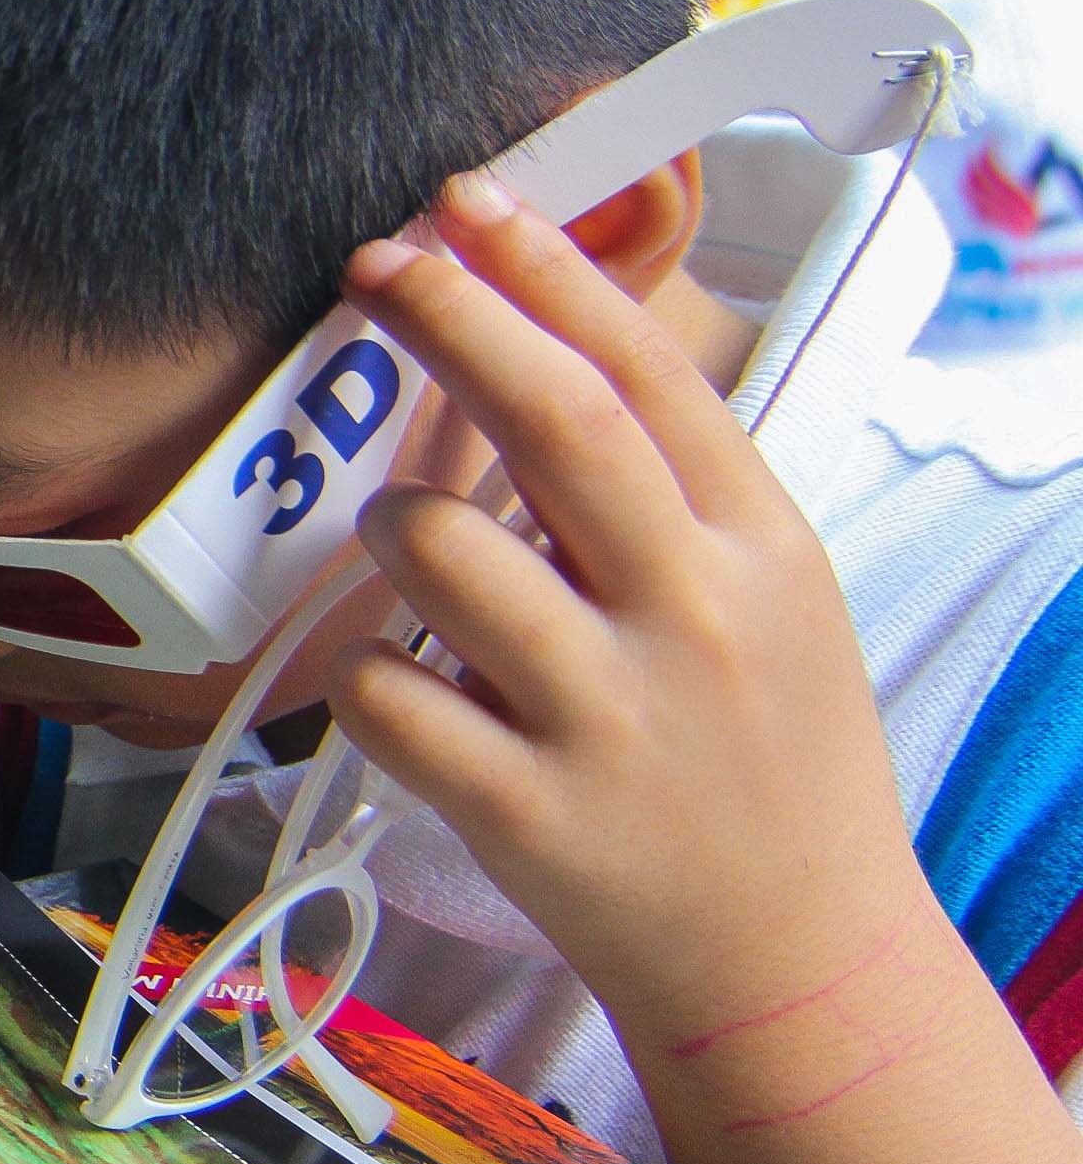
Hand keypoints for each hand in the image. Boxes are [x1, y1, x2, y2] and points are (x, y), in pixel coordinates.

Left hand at [332, 176, 1082, 1163]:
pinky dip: (369, 678)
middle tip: (374, 260)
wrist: (794, 961)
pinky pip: (388, 697)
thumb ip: (674, 491)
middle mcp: (693, 617)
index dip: (545, 272)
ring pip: (440, 551)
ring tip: (407, 551)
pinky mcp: (528, 814)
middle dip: (449, 318)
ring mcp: (609, 718)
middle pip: (551, 421)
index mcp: (760, 547)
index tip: (466, 201)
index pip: (647, 371)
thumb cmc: (762, 761)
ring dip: (391, 525)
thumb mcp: (771, 599)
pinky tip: (407, 689)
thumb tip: (546, 346)